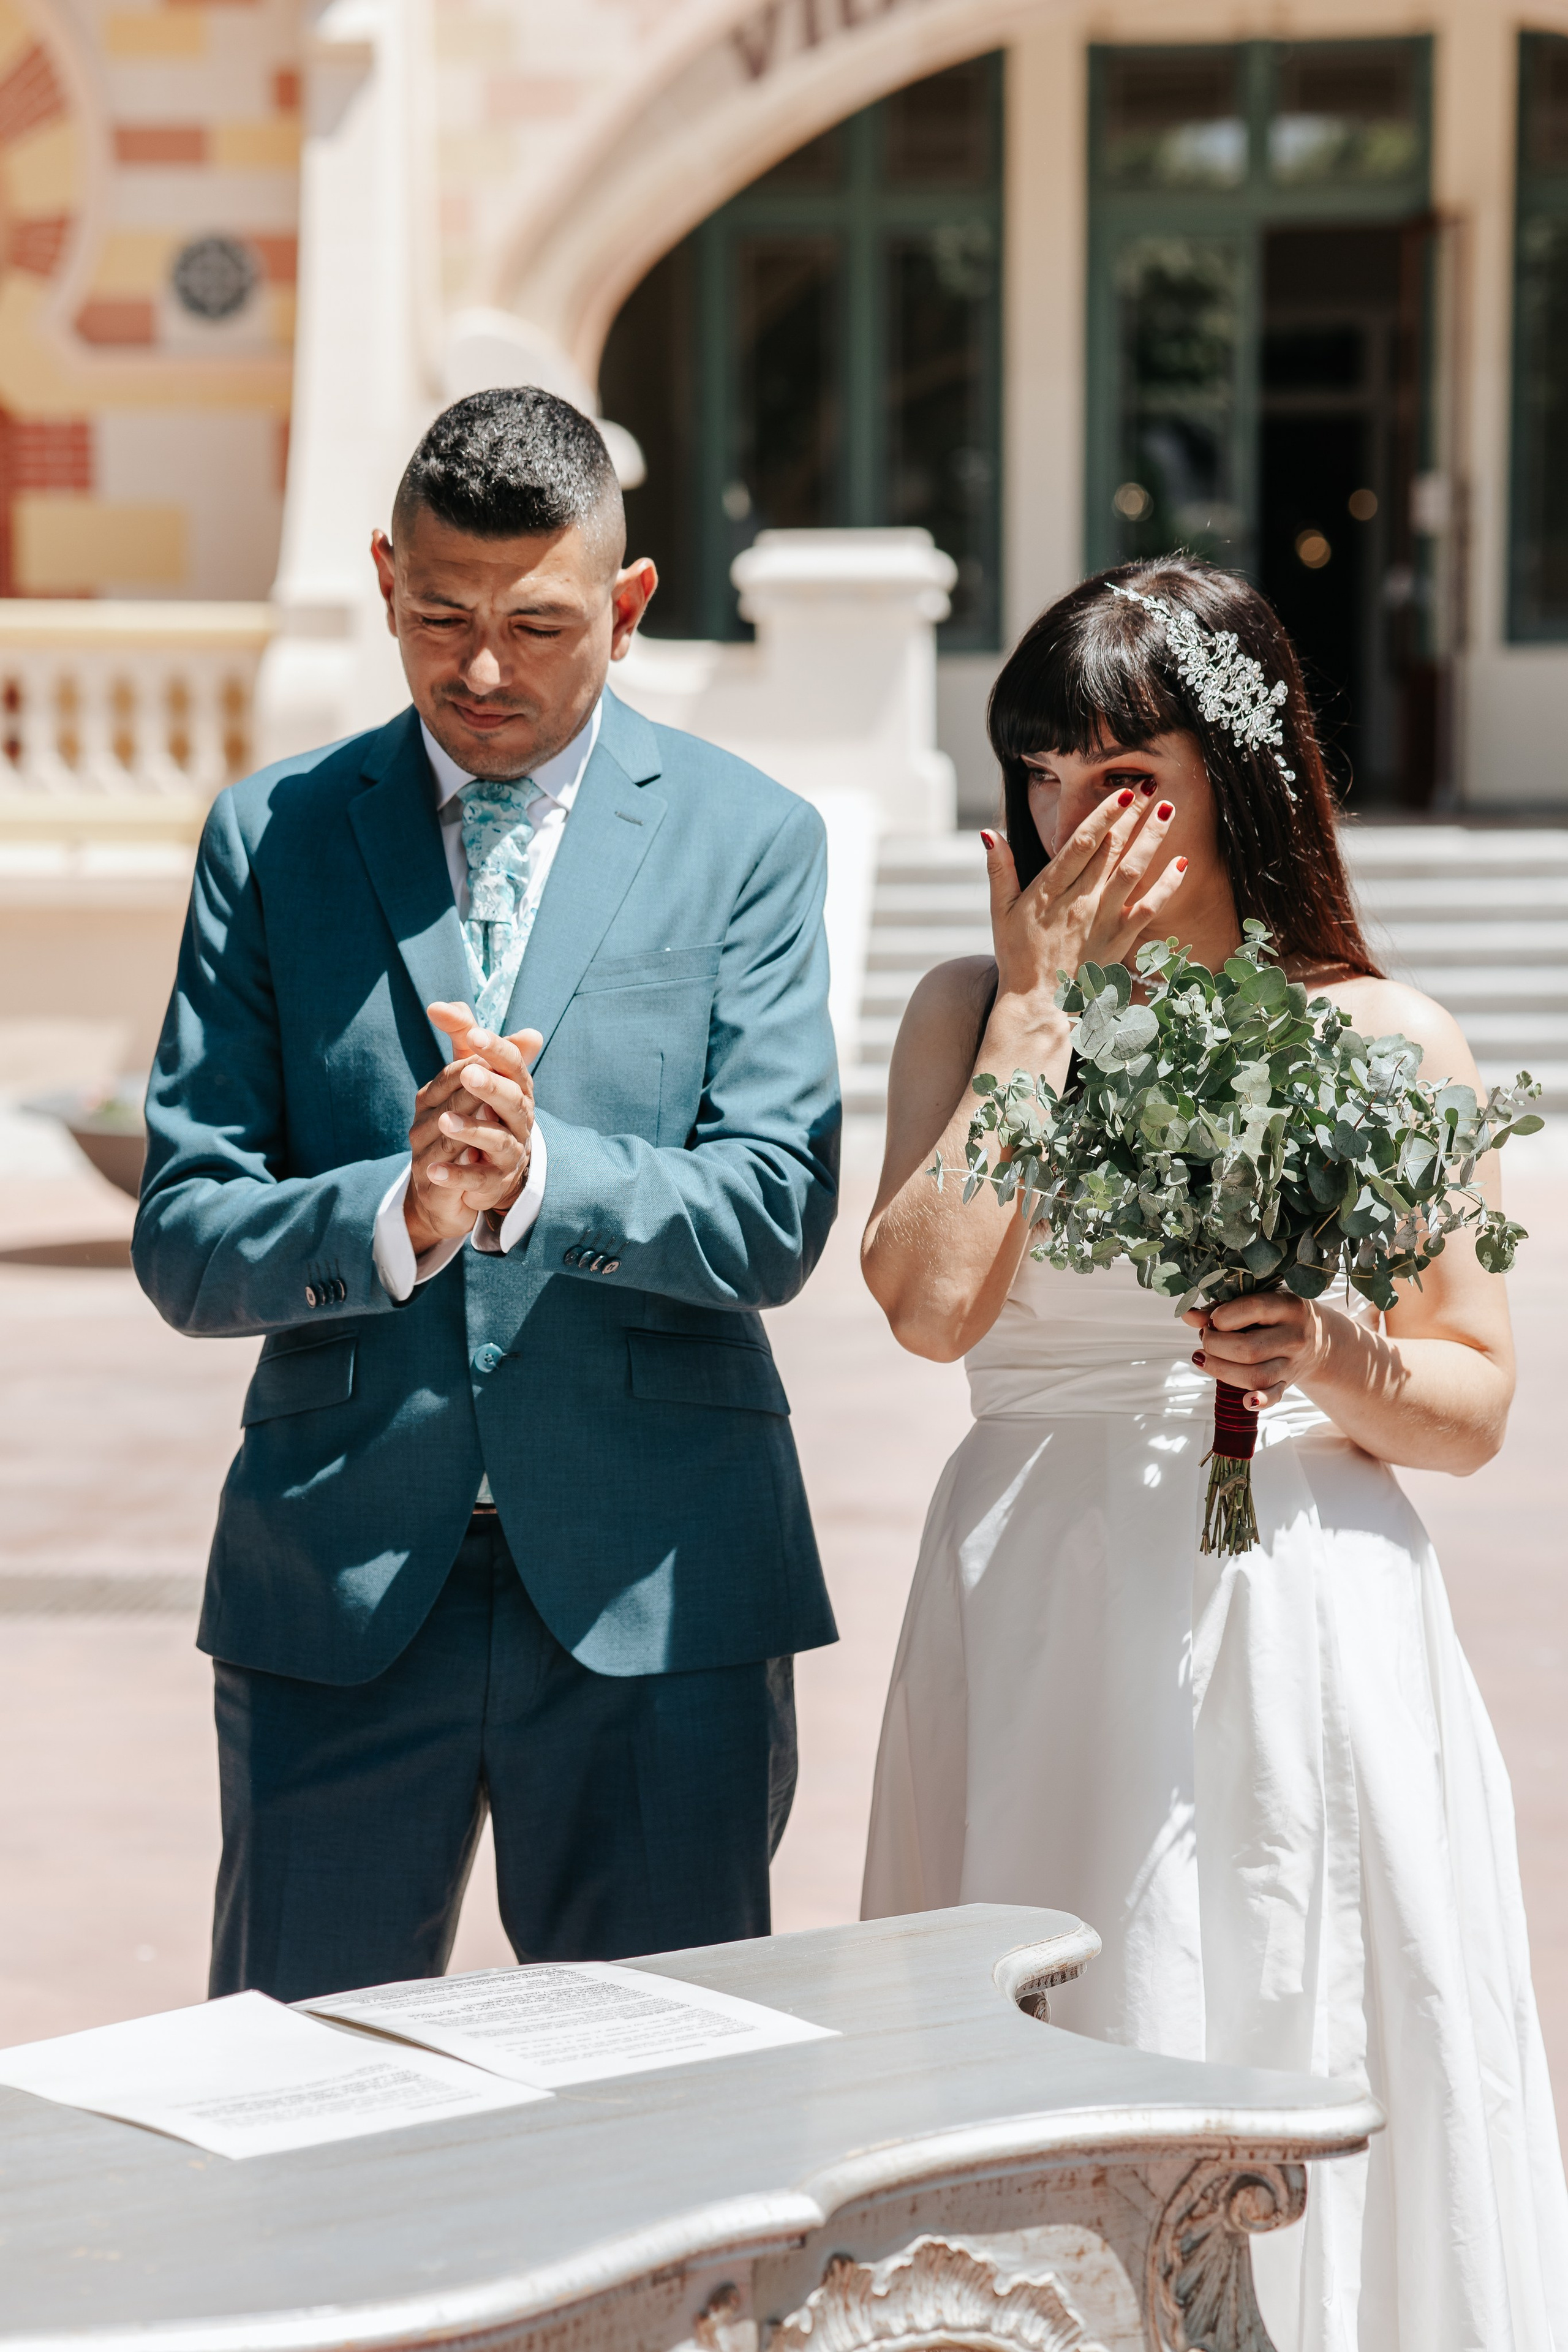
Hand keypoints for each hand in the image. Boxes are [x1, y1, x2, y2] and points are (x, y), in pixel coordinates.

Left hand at [405, 1002, 542, 1255]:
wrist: (489, 1168)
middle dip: (492, 1086)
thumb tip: (439, 1005)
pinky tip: (433, 1170)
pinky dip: (457, 1175)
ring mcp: (511, 1152)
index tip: (473, 1035)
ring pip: (498, 1141)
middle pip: (513, 1101)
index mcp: (517, 1088)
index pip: (513, 1064)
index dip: (496, 1048)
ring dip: (472, 1130)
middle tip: (469, 1072)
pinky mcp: (495, 1182)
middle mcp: (520, 1119)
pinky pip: (478, 1179)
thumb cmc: (483, 1109)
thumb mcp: (472, 1071)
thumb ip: (460, 1040)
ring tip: (444, 1121)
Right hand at [983, 789, 1185, 1011]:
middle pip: (1111, 850)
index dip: (1103, 816)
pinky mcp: (1119, 939)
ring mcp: (1102, 920)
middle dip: (1133, 816)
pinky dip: (1167, 885)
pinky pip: (1149, 908)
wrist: (1039, 1004)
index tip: (1121, 792)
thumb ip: (999, 870)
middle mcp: (1080, 900)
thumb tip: (989, 833)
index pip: (1081, 843)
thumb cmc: (1017, 957)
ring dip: (1153, 839)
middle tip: (1151, 787)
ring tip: (1168, 810)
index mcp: (1050, 890)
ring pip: (1133, 871)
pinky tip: (1181, 863)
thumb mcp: (1001, 912)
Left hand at [1183, 1292, 1332, 1410]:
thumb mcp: (1259, 1301)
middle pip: (1248, 1349)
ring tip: (1202, 1358)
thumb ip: (1223, 1307)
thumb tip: (1188, 1315)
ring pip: (1255, 1376)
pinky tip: (1244, 1401)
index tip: (1211, 1320)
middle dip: (1215, 1345)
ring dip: (1221, 1370)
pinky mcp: (1288, 1382)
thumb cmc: (1276, 1314)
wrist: (1320, 1338)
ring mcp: (1292, 1363)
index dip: (1223, 1316)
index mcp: (1288, 1306)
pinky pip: (1275, 1396)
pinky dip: (1259, 1401)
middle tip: (1206, 1338)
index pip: (1253, 1309)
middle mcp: (1294, 1336)